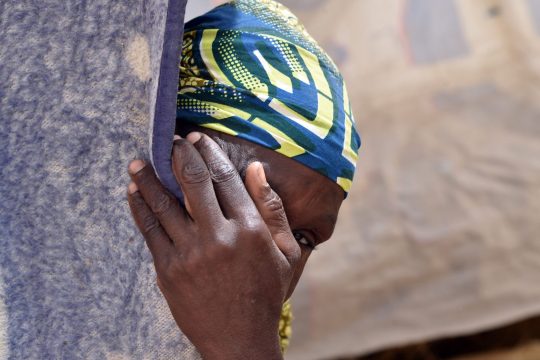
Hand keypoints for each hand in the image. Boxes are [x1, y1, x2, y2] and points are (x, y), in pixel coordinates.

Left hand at [126, 132, 300, 359]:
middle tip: (173, 141)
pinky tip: (134, 192)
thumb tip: (257, 169)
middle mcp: (219, 237)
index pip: (226, 178)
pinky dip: (140, 207)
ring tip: (138, 161)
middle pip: (194, 182)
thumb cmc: (266, 292)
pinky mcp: (168, 270)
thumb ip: (273, 208)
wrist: (239, 339)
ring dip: (149, 178)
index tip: (199, 139)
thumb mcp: (285, 252)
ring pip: (164, 204)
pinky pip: (150, 230)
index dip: (210, 153)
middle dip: (181, 155)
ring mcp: (190, 254)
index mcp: (250, 230)